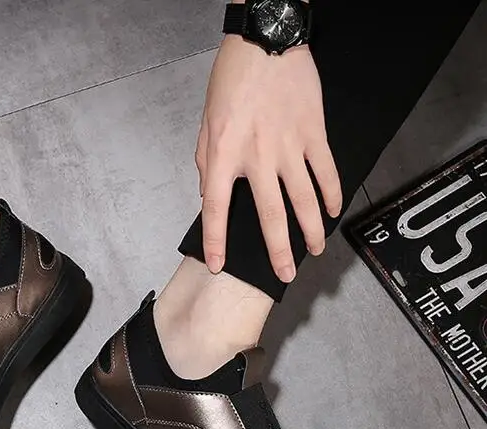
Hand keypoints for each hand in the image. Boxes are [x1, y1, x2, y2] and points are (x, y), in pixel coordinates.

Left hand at [196, 35, 341, 281]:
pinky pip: (326, 171)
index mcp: (223, 155)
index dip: (217, 241)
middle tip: (285, 274)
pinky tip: (334, 210)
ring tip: (316, 250)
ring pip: (303, 199)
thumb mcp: (206, 123)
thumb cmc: (231, 80)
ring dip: (312, 230)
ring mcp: (288, 147)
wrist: (265, 43)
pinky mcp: (313, 133)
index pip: (215, 209)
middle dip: (278, 251)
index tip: (220, 266)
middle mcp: (256, 157)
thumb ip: (206, 162)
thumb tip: (208, 193)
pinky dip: (332, 193)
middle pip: (270, 215)